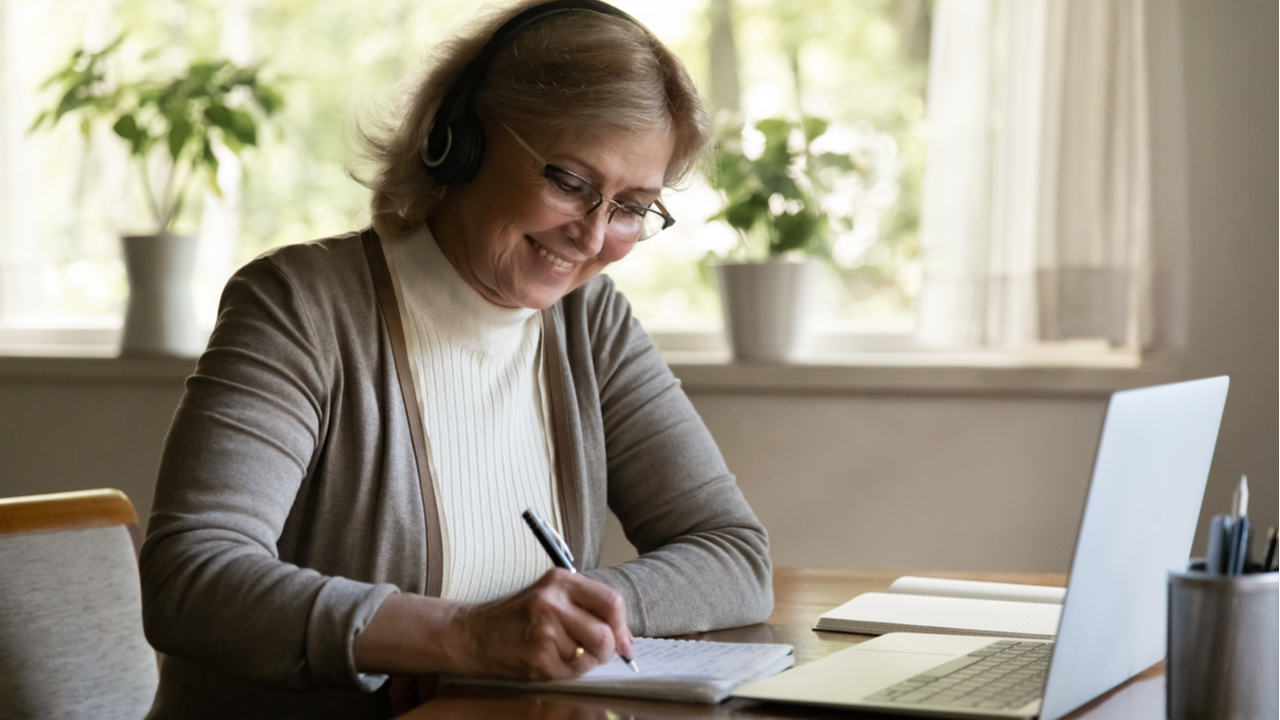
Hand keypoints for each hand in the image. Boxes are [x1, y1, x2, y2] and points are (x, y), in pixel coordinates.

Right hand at [450, 568, 632, 680]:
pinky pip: (572, 673)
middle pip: (605, 634)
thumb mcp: (549, 595)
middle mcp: (552, 603)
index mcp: (560, 581)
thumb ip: (586, 607)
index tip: (624, 641)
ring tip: (561, 652)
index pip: (612, 602)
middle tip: (595, 652)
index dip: (622, 626)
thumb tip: (625, 638)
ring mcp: (544, 632)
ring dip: (584, 661)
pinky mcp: (537, 660)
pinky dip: (567, 672)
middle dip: (607, 649)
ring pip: (590, 657)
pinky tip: (548, 661)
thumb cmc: (515, 616)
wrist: (472, 634)